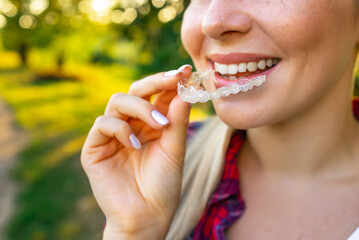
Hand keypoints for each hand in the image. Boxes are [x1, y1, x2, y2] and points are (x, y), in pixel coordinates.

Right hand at [81, 65, 192, 238]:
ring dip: (141, 107)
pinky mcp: (95, 147)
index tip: (186, 71)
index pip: (158, 95)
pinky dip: (120, 129)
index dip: (170, 81)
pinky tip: (135, 145)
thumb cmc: (163, 185)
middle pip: (137, 91)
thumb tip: (184, 89)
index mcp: (151, 124)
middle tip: (174, 78)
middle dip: (155, 82)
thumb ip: (177, 120)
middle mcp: (131, 125)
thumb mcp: (175, 149)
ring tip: (159, 125)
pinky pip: (103, 124)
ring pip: (118, 101)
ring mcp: (112, 135)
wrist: (147, 217)